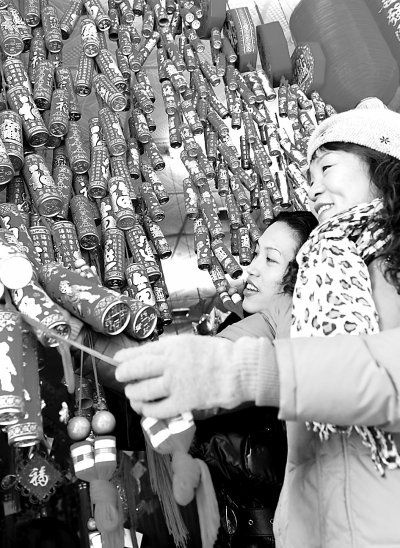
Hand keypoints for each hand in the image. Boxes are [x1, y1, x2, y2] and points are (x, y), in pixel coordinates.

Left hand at [114, 335, 254, 417]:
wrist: (237, 370)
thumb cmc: (219, 354)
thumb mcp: (193, 342)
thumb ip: (173, 348)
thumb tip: (154, 353)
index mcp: (173, 346)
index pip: (142, 351)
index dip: (127, 356)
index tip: (118, 359)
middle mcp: (169, 363)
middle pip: (136, 369)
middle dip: (124, 374)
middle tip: (121, 377)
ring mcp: (174, 383)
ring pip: (142, 390)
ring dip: (133, 393)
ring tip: (132, 394)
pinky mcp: (181, 402)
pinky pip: (156, 408)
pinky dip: (147, 409)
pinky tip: (146, 409)